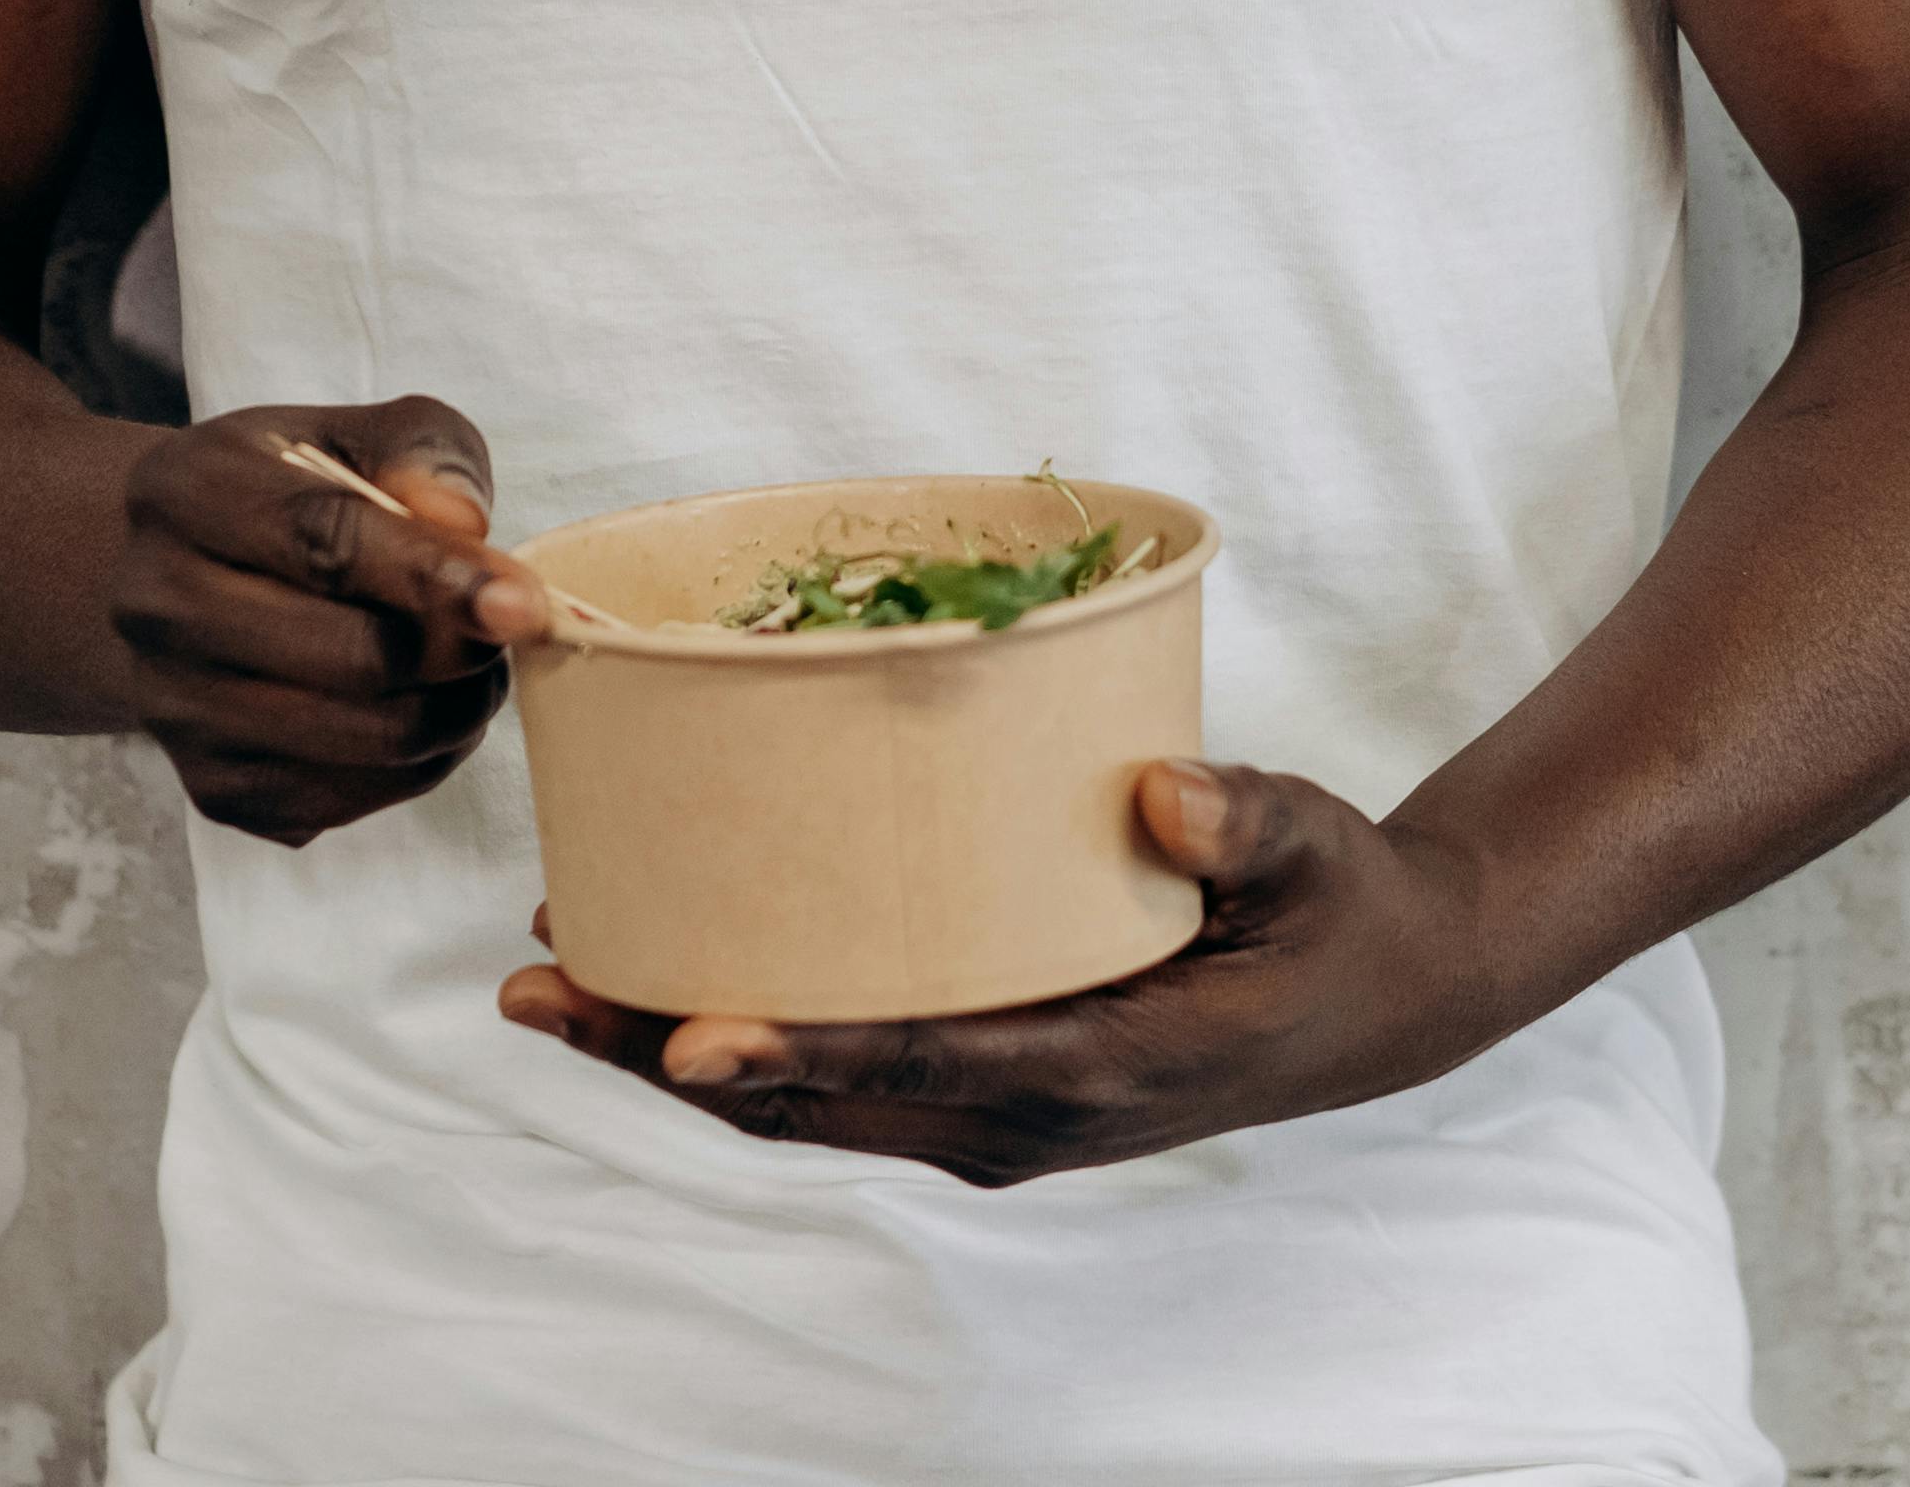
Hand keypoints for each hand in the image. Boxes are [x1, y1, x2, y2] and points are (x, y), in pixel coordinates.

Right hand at [110, 398, 558, 845]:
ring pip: (365, 738)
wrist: (188, 576)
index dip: (436, 575)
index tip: (523, 600)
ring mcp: (176, 709)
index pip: (324, 542)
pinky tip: (415, 710)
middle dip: (460, 651)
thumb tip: (464, 522)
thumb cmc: (292, 492)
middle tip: (502, 631)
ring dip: (453, 712)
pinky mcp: (213, 788)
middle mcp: (157, 605)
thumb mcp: (353, 434)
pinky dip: (414, 766)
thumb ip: (423, 452)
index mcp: (186, 493)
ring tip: (469, 670)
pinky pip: (351, 799)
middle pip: (353, 657)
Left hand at [497, 761, 1502, 1183]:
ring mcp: (996, 1114)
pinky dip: (741, 1031)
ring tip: (548, 970)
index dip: (800, 1056)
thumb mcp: (1316, 852)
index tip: (684, 1041)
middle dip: (665, 1052)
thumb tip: (1164, 795)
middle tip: (534, 985)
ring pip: (807, 1103)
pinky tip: (659, 966)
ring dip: (673, 1047)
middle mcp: (1029, 1115)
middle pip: (817, 1104)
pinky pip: (840, 1075)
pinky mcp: (982, 1086)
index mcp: (1105, 1065)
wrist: (1375, 998)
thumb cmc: (1335, 909)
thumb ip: (1246, 822)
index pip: (923, 1066)